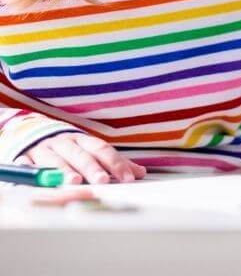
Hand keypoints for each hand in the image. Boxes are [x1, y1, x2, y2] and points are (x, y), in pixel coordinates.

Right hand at [13, 132, 146, 184]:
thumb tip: (139, 172)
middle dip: (92, 167)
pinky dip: (33, 172)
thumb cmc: (68, 148)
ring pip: (55, 160)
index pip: (101, 149)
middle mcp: (64, 143)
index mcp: (82, 140)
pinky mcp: (24, 158)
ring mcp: (43, 150)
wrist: (31, 135)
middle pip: (80, 155)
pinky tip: (40, 180)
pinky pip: (27, 165)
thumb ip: (113, 162)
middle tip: (102, 180)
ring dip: (64, 170)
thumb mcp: (90, 151)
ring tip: (74, 181)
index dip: (115, 163)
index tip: (127, 178)